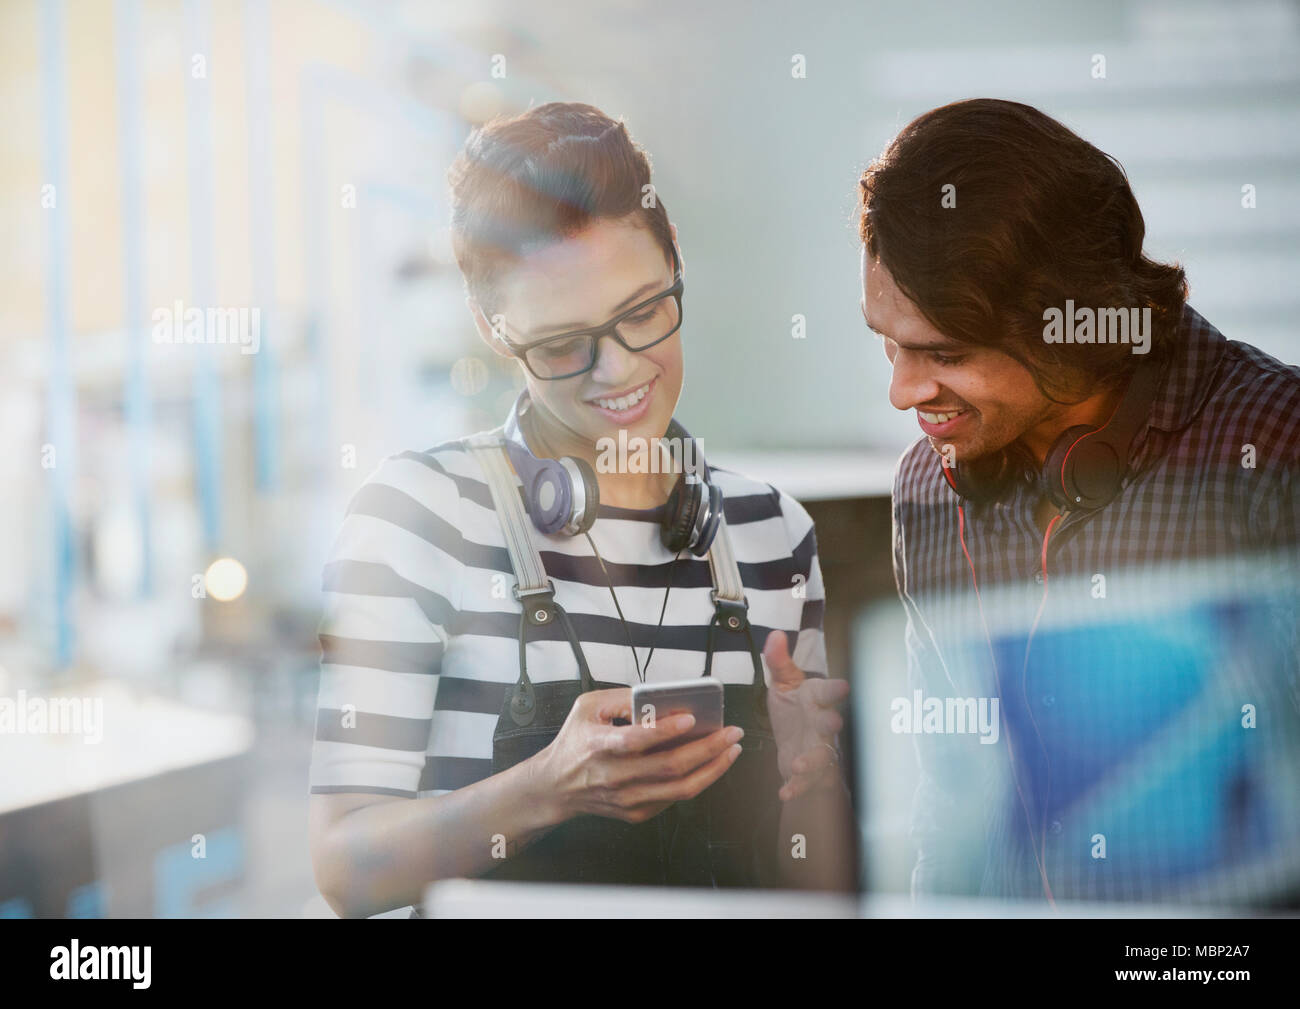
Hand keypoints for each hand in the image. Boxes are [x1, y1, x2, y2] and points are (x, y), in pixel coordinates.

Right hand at [535, 688, 743, 823]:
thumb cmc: (575, 742)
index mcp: (598, 746)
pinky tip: (711, 764)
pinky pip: (674, 799)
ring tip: (731, 749)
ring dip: (712, 768)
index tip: (691, 718)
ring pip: (679, 789)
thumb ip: (622, 698)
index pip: (635, 741)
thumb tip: (660, 696)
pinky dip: (698, 781)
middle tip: (731, 732)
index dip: (665, 731)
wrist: (556, 786)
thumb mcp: (588, 707)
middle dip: (707, 749)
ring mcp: (627, 799)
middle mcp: (614, 776)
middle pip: (669, 767)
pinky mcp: (636, 812)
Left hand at [763, 631, 850, 800]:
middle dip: (832, 722)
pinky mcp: (810, 772)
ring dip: (812, 760)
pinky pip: (807, 781)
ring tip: (799, 765)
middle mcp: (821, 724)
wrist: (794, 747)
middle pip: (830, 723)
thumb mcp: (783, 684)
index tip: (843, 686)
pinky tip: (785, 792)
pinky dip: (797, 787)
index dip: (835, 689)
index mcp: (816, 699)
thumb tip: (775, 634)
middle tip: (833, 722)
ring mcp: (818, 749)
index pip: (828, 690)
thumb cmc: (794, 711)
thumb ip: (778, 661)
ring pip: (822, 755)